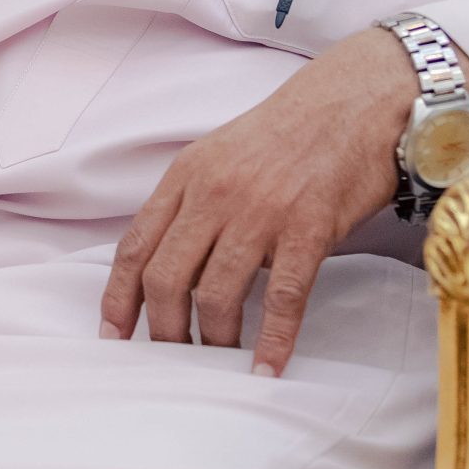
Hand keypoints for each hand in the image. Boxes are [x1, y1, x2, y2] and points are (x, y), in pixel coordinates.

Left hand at [100, 26, 468, 376]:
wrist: (355, 101)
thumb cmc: (291, 132)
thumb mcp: (222, 153)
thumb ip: (192, 200)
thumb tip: (169, 261)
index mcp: (187, 174)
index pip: (135, 246)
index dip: (119, 298)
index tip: (113, 336)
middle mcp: (215, 193)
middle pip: (166, 278)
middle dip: (163, 330)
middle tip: (171, 360)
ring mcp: (260, 211)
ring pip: (216, 294)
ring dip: (213, 340)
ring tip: (217, 364)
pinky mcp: (307, 228)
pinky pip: (282, 297)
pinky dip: (272, 341)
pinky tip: (267, 368)